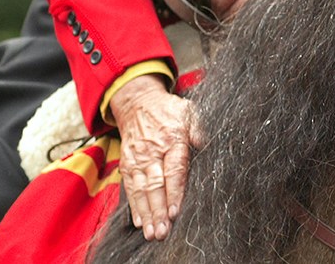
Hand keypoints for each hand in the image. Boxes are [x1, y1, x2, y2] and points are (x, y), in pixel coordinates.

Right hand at [109, 74, 196, 240]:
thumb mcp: (188, 111)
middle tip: (163, 231)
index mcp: (171, 139)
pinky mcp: (127, 163)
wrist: (138, 102)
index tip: (175, 212)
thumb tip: (207, 143)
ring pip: (141, 189)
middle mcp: (152, 150)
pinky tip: (140, 221)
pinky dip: (134, 205)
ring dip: (147, 213)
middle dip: (159, 210)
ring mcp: (138, 158)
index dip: (174, 192)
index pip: (174, 170)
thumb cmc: (168, 110)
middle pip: (156, 184)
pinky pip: (130, 187)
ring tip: (152, 232)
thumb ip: (199, 128)